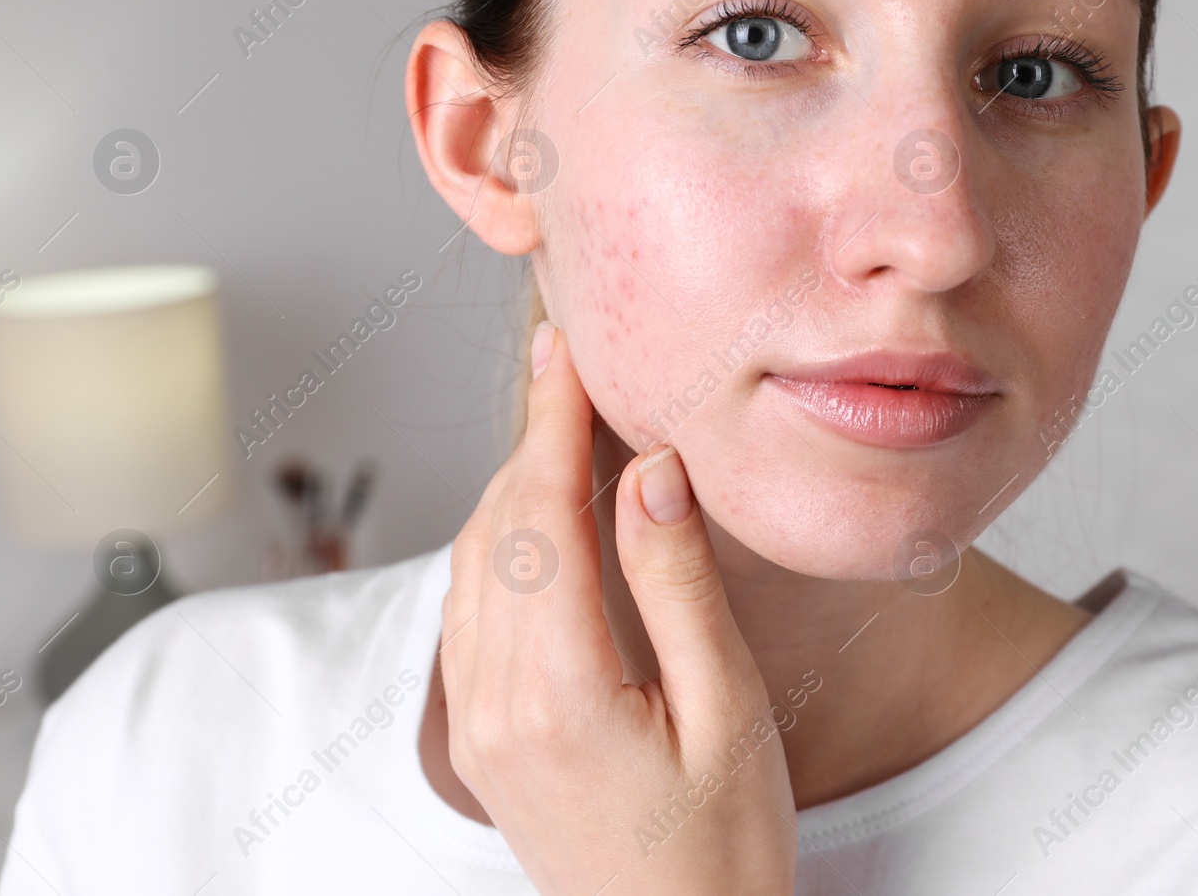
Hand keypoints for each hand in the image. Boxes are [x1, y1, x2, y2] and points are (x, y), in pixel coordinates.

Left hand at [438, 322, 797, 894]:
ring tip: (557, 424)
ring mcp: (477, 726)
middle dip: (530, 438)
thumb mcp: (728, 714)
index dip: (553, 423)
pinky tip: (535, 520)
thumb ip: (676, 588)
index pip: (542, 519)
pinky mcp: (480, 739)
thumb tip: (648, 472)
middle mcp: (496, 705)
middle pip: (498, 531)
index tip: (564, 351)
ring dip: (510, 486)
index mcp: (561, 694)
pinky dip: (497, 546)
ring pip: (472, 566)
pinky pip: (468, 613)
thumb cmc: (722, 850)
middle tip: (565, 365)